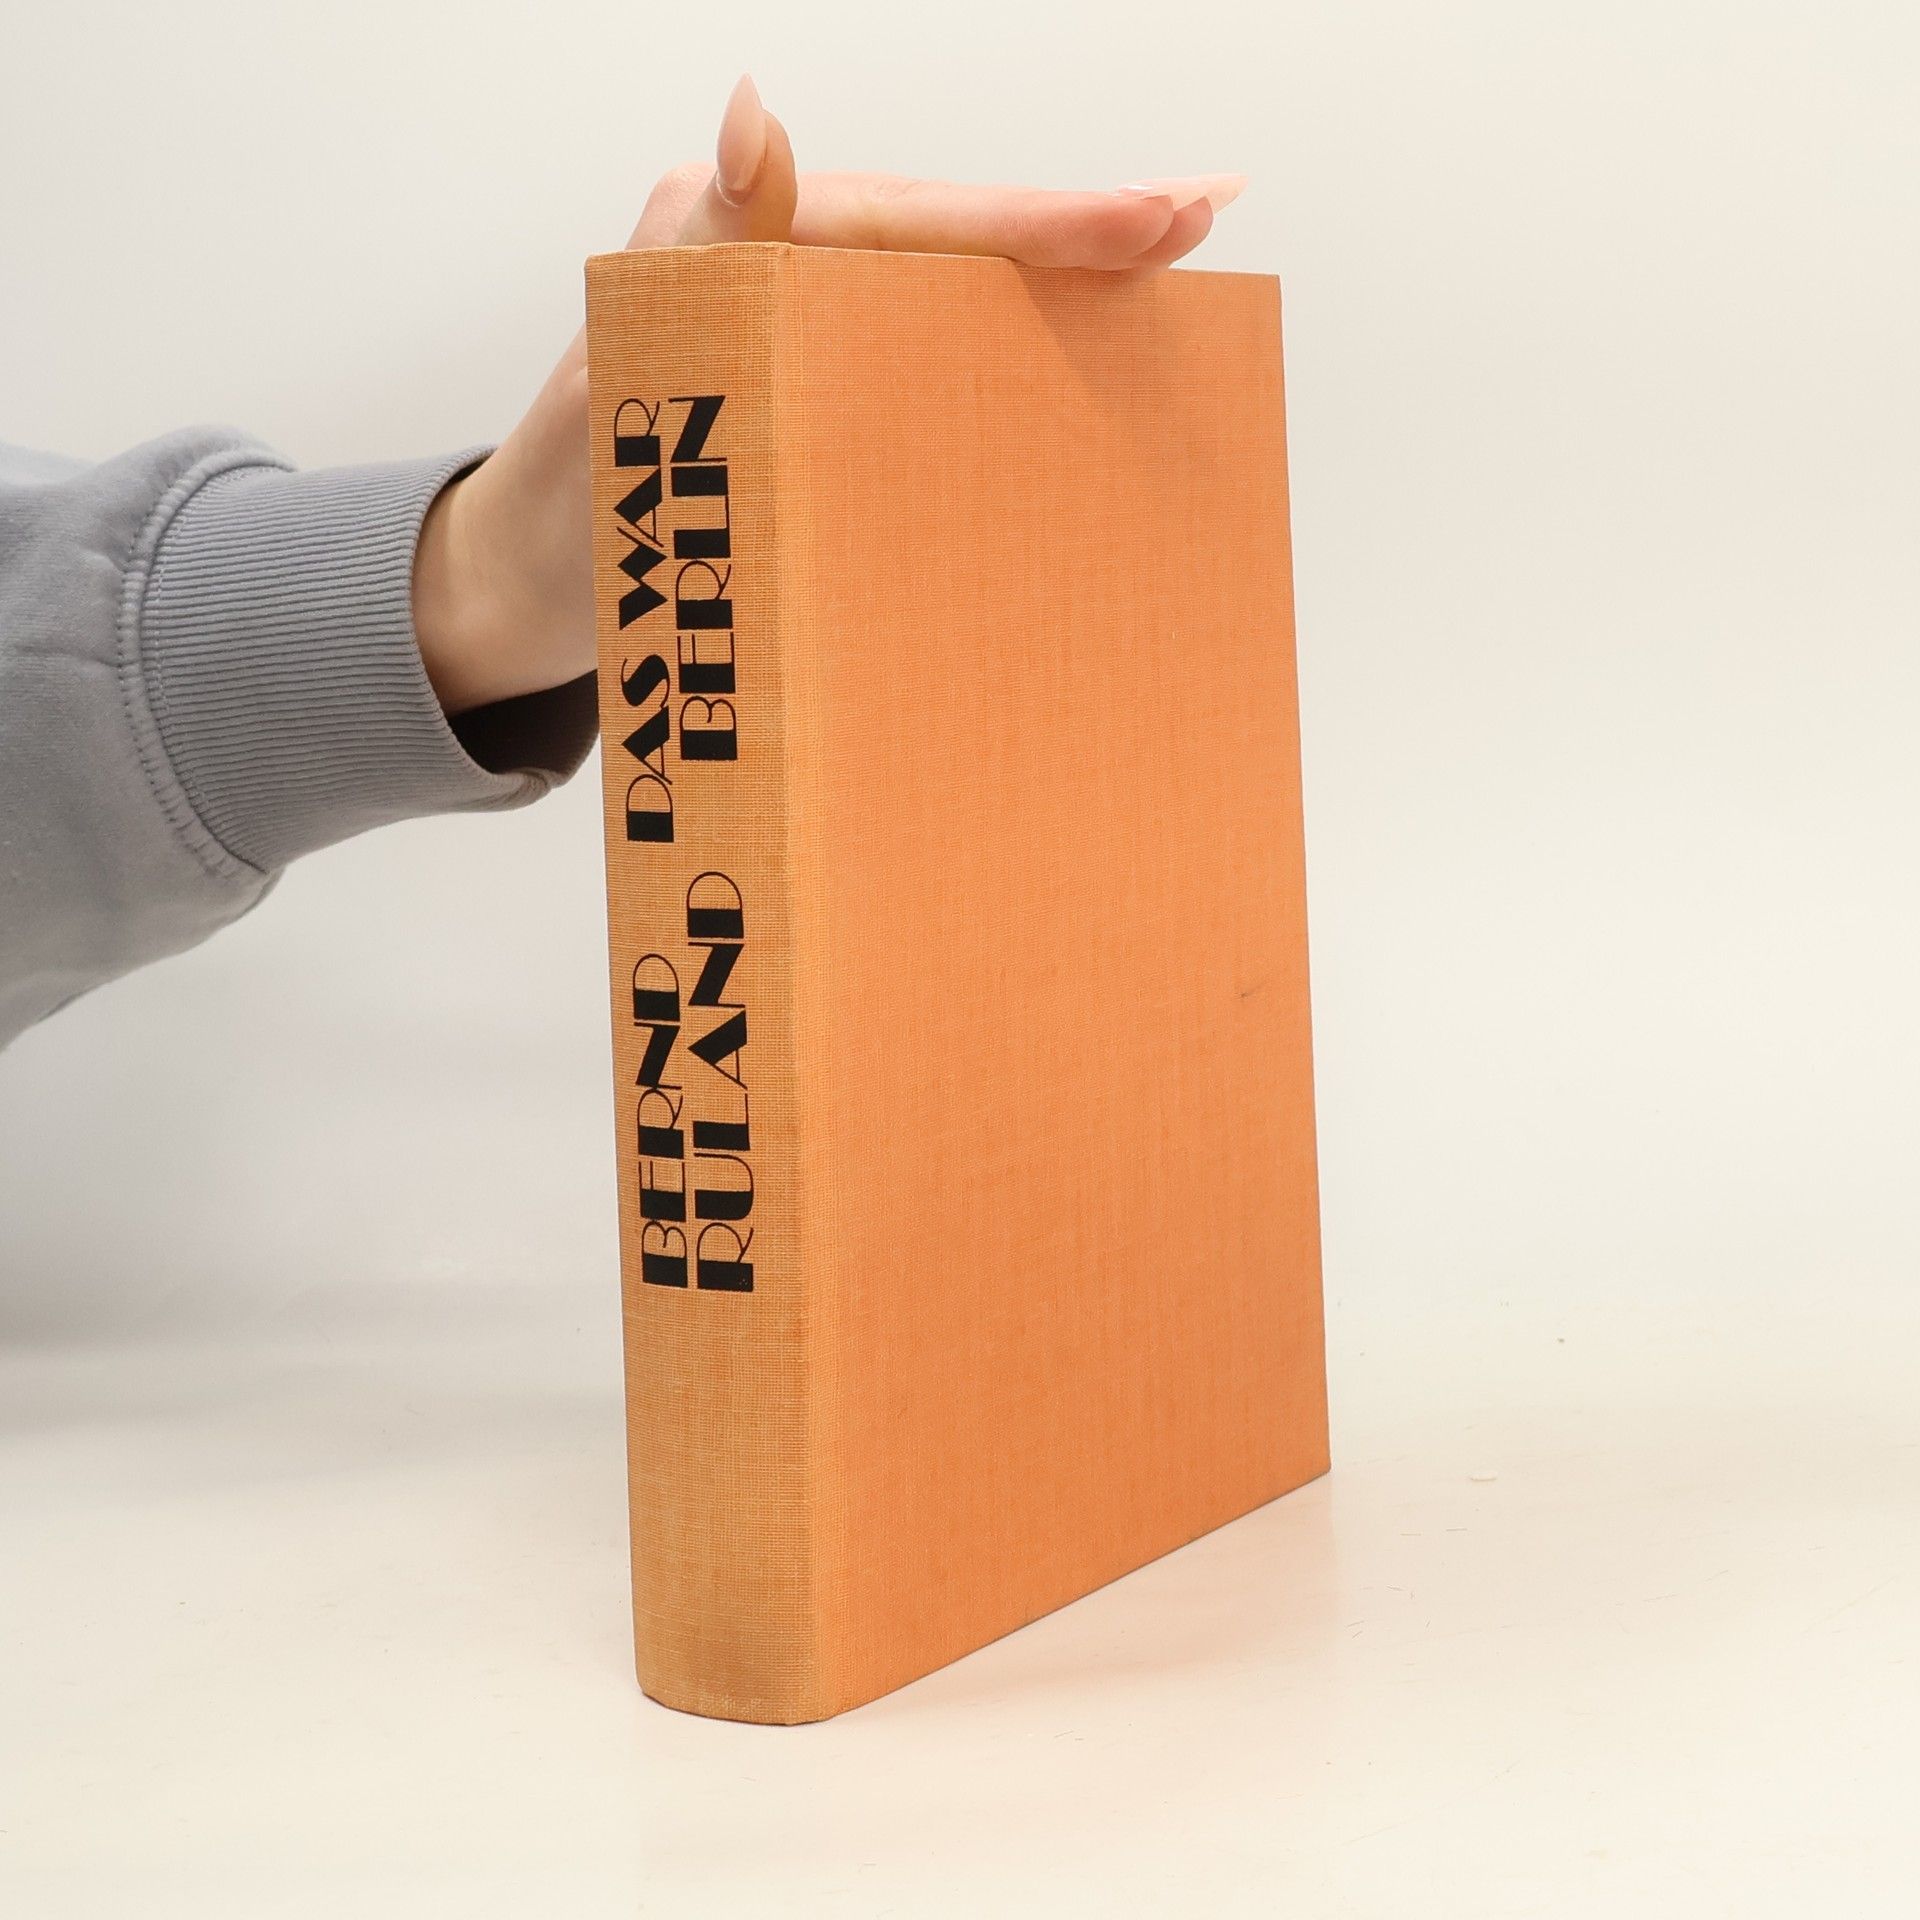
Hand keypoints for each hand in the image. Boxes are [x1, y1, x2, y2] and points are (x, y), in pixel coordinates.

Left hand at [413, 75, 1246, 715]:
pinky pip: (931, 364)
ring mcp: (810, 332)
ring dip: (1065, 284)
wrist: (538, 584)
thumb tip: (753, 113)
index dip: (1045, 221)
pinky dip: (1012, 356)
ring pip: (958, 294)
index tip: (1160, 217)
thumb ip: (701, 244)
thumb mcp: (626, 365)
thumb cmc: (572, 490)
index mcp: (751, 240)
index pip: (926, 219)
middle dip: (1085, 228)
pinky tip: (1085, 359)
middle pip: (961, 238)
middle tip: (1208, 211)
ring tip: (1173, 265)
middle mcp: (790, 269)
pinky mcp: (822, 397)